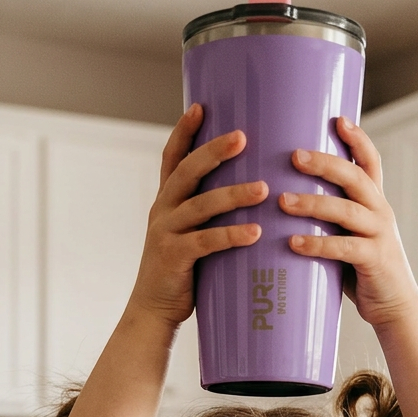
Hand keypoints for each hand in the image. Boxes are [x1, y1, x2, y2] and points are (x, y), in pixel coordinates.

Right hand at [130, 104, 267, 324]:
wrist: (153, 310)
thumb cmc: (182, 271)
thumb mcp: (188, 233)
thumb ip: (207, 213)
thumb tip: (251, 190)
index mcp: (165, 201)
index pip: (172, 157)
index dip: (184, 131)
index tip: (201, 106)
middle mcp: (162, 211)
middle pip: (187, 172)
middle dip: (214, 152)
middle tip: (243, 136)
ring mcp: (166, 233)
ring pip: (200, 206)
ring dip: (233, 195)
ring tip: (263, 189)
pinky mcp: (174, 258)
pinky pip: (205, 243)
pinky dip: (230, 236)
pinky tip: (255, 233)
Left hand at [279, 118, 417, 328]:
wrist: (394, 307)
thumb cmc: (362, 271)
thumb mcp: (350, 236)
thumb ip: (330, 219)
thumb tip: (285, 200)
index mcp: (375, 203)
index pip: (370, 162)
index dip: (357, 139)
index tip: (337, 118)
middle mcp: (380, 212)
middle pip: (354, 177)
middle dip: (324, 163)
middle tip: (293, 155)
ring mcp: (379, 235)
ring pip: (345, 211)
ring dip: (312, 203)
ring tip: (282, 200)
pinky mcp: (374, 260)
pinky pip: (343, 248)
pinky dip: (316, 244)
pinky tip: (293, 242)